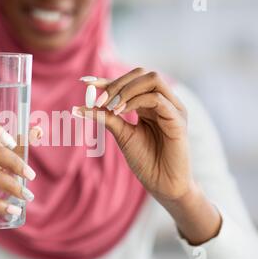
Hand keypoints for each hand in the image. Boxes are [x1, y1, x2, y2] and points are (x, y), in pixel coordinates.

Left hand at [75, 68, 194, 201]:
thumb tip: (79, 107)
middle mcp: (163, 102)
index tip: (84, 82)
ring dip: (126, 90)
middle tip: (99, 100)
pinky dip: (136, 101)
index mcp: (150, 104)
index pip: (129, 82)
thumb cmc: (145, 160)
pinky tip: (121, 112)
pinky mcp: (178, 119)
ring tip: (110, 107)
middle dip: (117, 83)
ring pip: (152, 80)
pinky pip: (156, 99)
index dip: (107, 80)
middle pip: (141, 74)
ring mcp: (173, 108)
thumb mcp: (122, 134)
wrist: (163, 184)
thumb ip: (106, 118)